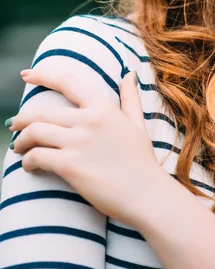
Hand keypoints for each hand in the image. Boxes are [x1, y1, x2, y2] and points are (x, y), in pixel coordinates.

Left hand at [7, 67, 162, 225]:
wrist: (147, 194)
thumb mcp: (137, 123)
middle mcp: (89, 120)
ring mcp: (79, 142)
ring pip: (35, 131)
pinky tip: (29, 166)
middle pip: (42, 112)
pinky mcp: (71, 165)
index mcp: (103, 107)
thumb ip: (130, 98)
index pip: (68, 82)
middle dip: (22, 118)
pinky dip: (28, 161)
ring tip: (19, 147)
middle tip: (14, 124)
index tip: (27, 75)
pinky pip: (37, 156)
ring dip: (21, 139)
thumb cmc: (142, 161)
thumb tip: (130, 74)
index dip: (44, 75)